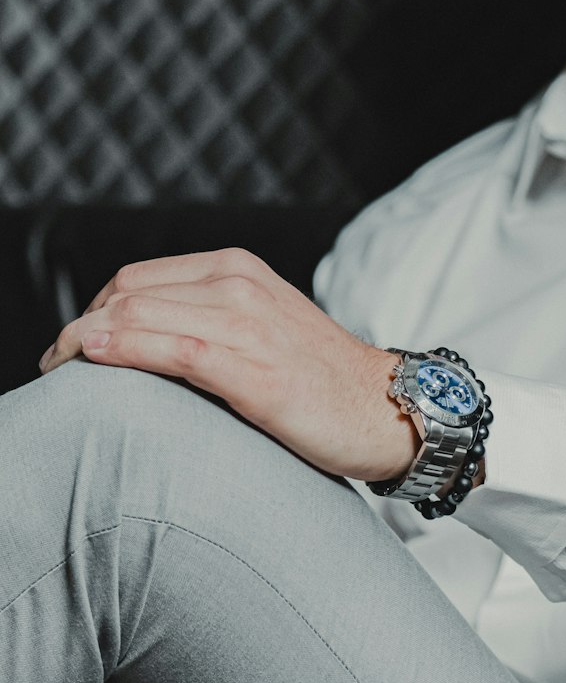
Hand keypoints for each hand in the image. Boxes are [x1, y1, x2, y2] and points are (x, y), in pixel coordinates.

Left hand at [37, 249, 417, 484]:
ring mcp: (248, 326)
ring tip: (63, 375)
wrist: (390, 411)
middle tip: (57, 367)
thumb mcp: (264, 332)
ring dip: (87, 343)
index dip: (92, 312)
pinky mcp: (255, 371)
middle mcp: (239, 286)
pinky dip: (125, 350)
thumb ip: (212, 325)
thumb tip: (148, 345)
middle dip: (79, 328)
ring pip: (140, 315)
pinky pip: (173, 350)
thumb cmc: (326, 385)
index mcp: (238, 271)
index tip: (72, 349)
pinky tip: (96, 360)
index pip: (136, 279)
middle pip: (128, 293)